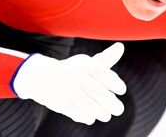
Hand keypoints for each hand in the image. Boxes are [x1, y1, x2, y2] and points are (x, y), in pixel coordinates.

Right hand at [12, 42, 126, 124]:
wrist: (43, 76)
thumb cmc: (73, 69)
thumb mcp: (88, 62)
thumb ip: (106, 58)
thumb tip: (120, 47)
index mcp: (84, 64)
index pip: (102, 73)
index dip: (114, 82)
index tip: (122, 90)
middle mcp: (75, 74)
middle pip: (96, 91)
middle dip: (110, 103)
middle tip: (119, 110)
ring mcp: (66, 88)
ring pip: (86, 103)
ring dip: (99, 112)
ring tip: (106, 116)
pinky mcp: (58, 100)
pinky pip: (74, 111)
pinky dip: (83, 116)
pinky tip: (90, 118)